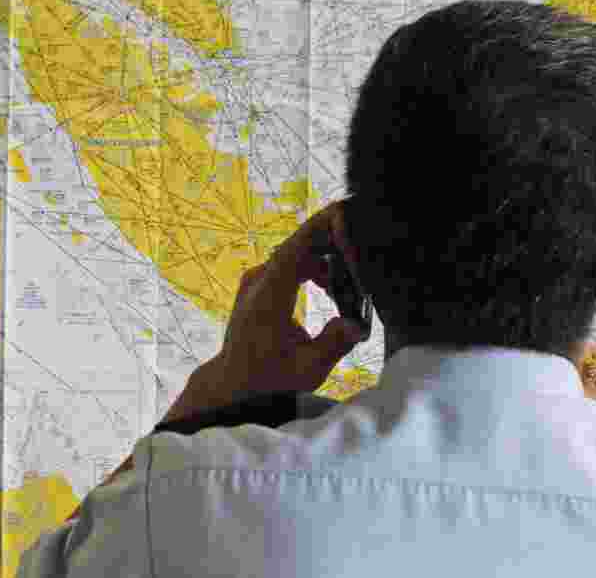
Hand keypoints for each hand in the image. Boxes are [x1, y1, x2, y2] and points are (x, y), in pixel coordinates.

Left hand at [211, 199, 369, 399]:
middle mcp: (259, 282)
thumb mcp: (307, 370)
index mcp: (267, 298)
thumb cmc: (268, 380)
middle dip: (332, 244)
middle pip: (299, 247)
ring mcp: (257, 281)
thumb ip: (334, 344)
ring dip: (325, 261)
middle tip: (361, 255)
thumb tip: (357, 326)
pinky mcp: (261, 286)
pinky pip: (291, 265)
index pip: (294, 250)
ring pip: (297, 255)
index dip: (319, 229)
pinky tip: (331, 288)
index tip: (342, 213)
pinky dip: (314, 269)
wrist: (234, 383)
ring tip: (349, 284)